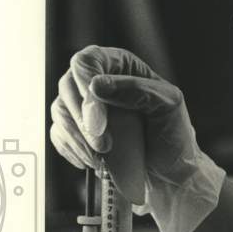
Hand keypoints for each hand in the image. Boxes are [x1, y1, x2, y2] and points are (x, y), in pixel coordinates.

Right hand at [49, 45, 224, 231]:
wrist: (171, 171)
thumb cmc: (173, 134)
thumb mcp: (168, 105)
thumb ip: (137, 90)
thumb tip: (96, 85)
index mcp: (120, 66)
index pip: (87, 61)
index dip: (85, 88)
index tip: (98, 121)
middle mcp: (98, 81)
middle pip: (68, 86)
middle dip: (82, 120)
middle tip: (104, 146)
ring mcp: (85, 106)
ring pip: (60, 111)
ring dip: (77, 139)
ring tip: (102, 159)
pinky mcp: (78, 130)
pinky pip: (59, 134)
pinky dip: (71, 150)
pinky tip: (92, 161)